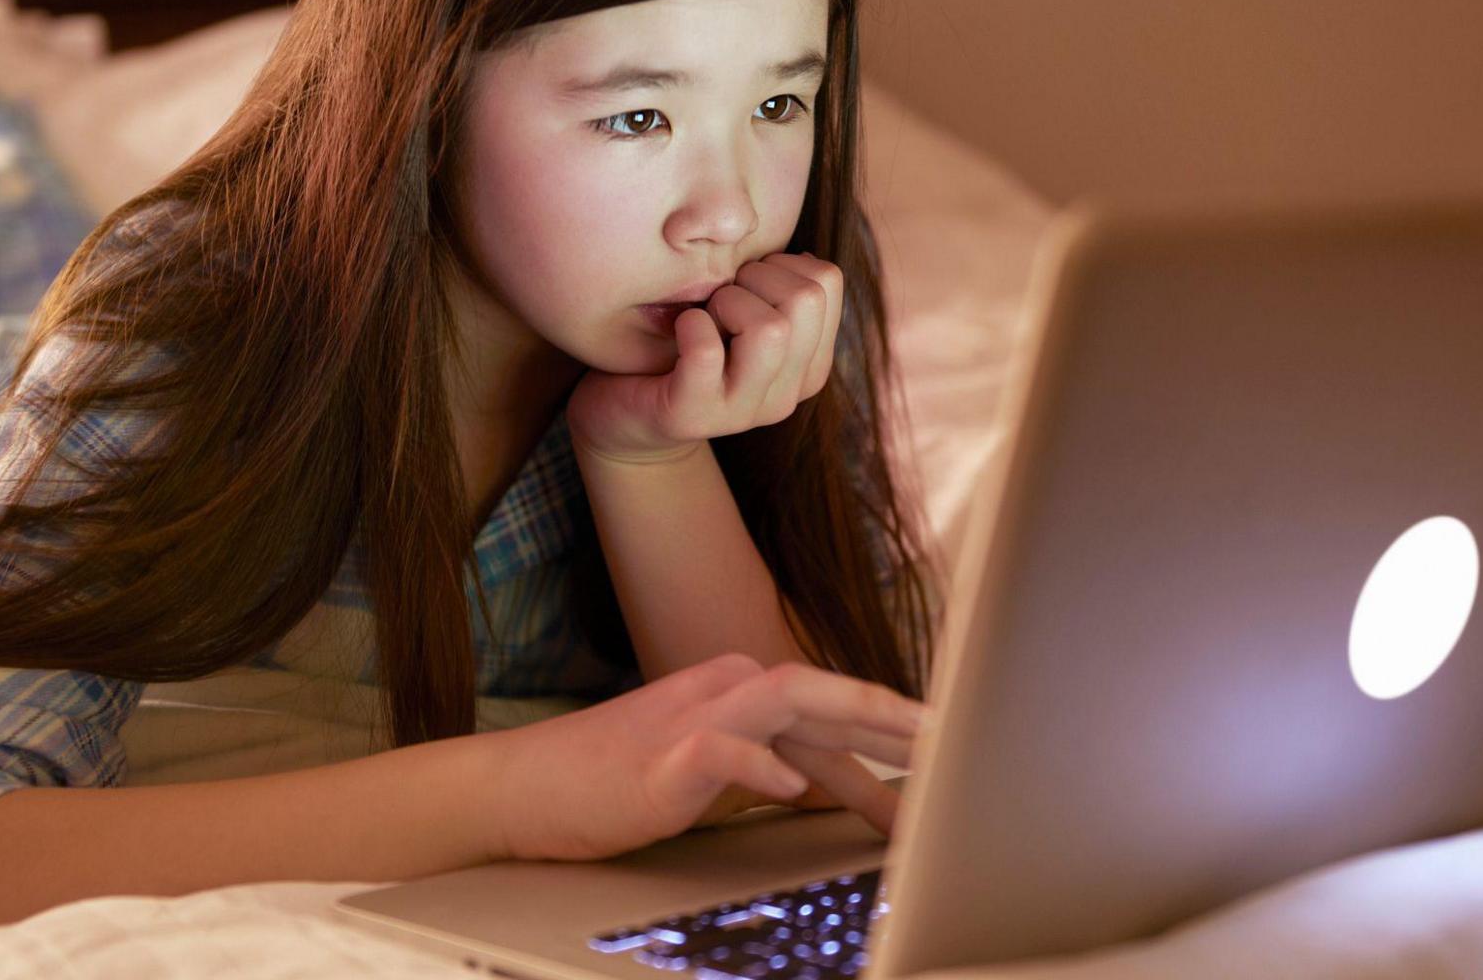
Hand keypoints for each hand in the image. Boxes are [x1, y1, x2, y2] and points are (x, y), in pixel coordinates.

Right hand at [485, 653, 925, 862]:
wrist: (522, 789)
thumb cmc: (613, 783)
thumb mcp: (705, 774)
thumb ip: (766, 769)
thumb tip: (830, 789)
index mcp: (737, 690)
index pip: (831, 709)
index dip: (892, 732)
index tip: (948, 754)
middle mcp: (723, 689)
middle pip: (828, 693)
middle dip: (898, 718)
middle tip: (960, 745)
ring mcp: (692, 717)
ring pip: (791, 701)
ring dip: (857, 729)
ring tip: (914, 753)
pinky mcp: (660, 757)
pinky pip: (721, 751)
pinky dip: (759, 767)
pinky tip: (793, 793)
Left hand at [568, 252, 843, 463]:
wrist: (627, 419)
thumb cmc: (685, 350)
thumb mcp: (741, 319)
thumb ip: (777, 294)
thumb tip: (803, 258)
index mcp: (809, 366)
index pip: (828, 280)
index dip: (780, 263)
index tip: (745, 285)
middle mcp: (787, 394)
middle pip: (805, 300)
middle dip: (755, 278)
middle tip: (720, 299)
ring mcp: (743, 411)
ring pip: (770, 329)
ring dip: (726, 302)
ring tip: (703, 316)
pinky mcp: (693, 415)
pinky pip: (706, 351)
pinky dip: (689, 325)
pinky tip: (679, 330)